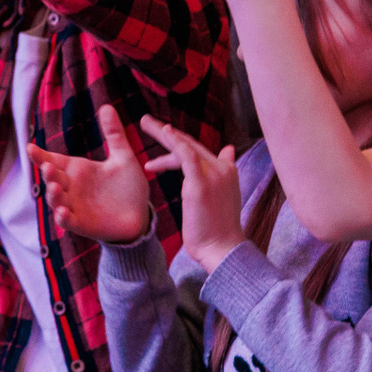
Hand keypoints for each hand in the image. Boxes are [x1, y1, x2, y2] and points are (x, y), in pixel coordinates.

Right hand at [28, 105, 151, 242]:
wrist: (140, 215)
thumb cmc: (128, 187)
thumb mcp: (123, 158)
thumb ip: (114, 134)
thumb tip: (107, 106)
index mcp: (78, 170)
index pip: (54, 160)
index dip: (40, 155)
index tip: (30, 147)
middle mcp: (72, 187)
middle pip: (53, 178)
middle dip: (48, 173)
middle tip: (48, 167)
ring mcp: (75, 206)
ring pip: (56, 200)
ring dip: (52, 195)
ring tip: (54, 187)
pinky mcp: (82, 224)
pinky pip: (68, 221)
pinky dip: (63, 218)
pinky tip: (63, 213)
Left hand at [140, 117, 243, 271]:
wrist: (222, 250)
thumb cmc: (217, 231)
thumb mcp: (221, 198)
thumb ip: (219, 177)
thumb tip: (228, 151)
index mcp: (227, 171)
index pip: (199, 151)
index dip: (179, 143)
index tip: (163, 137)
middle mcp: (223, 168)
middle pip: (191, 143)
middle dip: (167, 132)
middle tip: (146, 121)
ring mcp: (214, 174)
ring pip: (185, 145)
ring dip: (163, 132)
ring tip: (144, 123)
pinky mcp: (201, 182)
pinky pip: (186, 154)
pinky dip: (174, 141)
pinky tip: (163, 132)